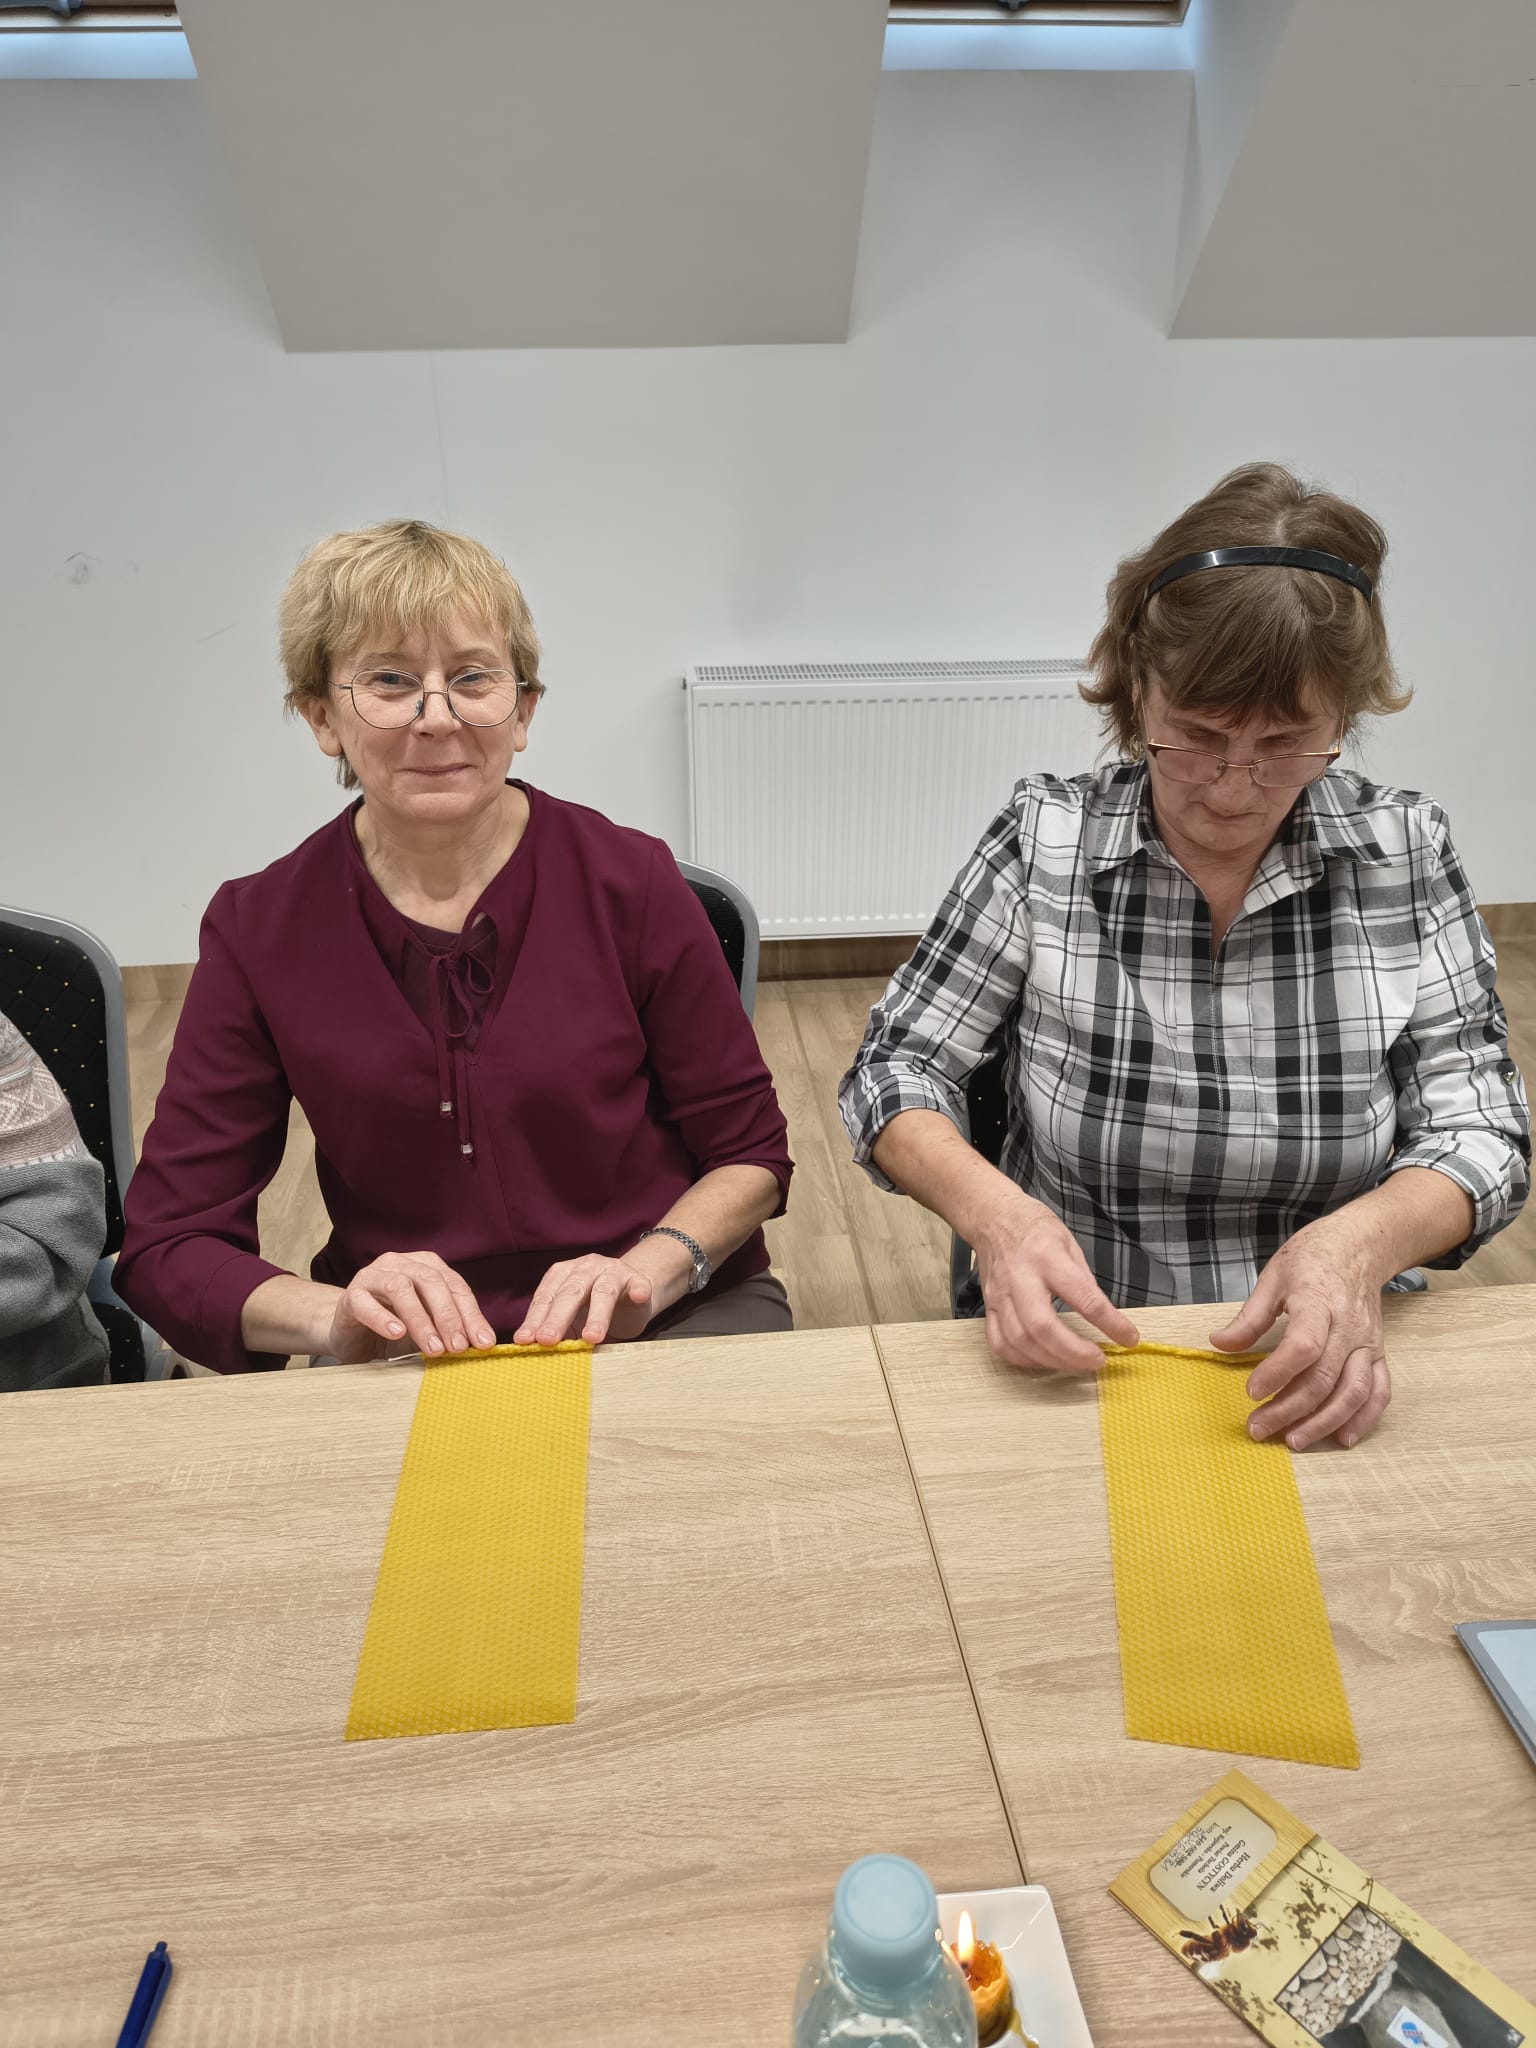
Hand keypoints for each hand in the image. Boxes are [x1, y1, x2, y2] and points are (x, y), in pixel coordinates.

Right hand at [323, 1250, 496, 1362]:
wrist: (351, 1334)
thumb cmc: (395, 1329)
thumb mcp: (429, 1328)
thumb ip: (450, 1330)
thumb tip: (481, 1343)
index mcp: (426, 1266)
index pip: (455, 1286)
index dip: (471, 1314)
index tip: (482, 1342)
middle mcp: (401, 1263)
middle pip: (430, 1281)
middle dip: (448, 1316)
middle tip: (458, 1347)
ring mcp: (373, 1275)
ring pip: (400, 1288)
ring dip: (420, 1319)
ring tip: (433, 1347)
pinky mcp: (351, 1294)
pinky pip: (366, 1302)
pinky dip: (383, 1318)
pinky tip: (397, 1334)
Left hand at [513, 1254, 658, 1346]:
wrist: (633, 1290)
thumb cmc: (595, 1307)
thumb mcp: (573, 1316)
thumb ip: (557, 1329)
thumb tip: (535, 1352)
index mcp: (564, 1274)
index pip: (546, 1296)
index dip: (535, 1319)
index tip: (524, 1341)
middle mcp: (586, 1267)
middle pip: (571, 1292)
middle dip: (557, 1317)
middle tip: (547, 1340)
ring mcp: (614, 1271)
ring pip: (603, 1291)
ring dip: (597, 1315)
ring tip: (592, 1338)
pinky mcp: (638, 1280)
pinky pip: (639, 1285)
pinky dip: (638, 1291)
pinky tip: (639, 1296)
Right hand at [975, 1197, 1139, 1371]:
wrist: (993, 1218)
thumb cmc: (1035, 1229)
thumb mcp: (1070, 1244)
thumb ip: (1084, 1282)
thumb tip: (1104, 1318)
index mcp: (1048, 1258)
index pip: (1083, 1297)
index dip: (1110, 1322)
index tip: (1128, 1338)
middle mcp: (1021, 1278)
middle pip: (1042, 1327)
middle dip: (1073, 1352)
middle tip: (1097, 1360)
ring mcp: (1000, 1295)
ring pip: (1019, 1341)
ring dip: (1051, 1360)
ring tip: (1075, 1363)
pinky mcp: (988, 1307)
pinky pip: (1001, 1343)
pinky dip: (1024, 1359)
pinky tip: (1044, 1359)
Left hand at [1210, 1223, 1391, 1449]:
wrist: (1360, 1246)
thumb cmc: (1313, 1258)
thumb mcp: (1273, 1277)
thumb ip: (1249, 1316)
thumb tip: (1219, 1344)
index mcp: (1318, 1302)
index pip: (1303, 1346)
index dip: (1277, 1373)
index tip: (1251, 1392)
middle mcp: (1348, 1327)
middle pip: (1324, 1377)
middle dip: (1290, 1409)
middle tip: (1259, 1427)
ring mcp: (1367, 1342)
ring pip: (1354, 1392)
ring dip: (1325, 1422)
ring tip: (1294, 1440)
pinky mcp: (1379, 1353)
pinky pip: (1378, 1391)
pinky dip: (1364, 1419)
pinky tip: (1342, 1438)